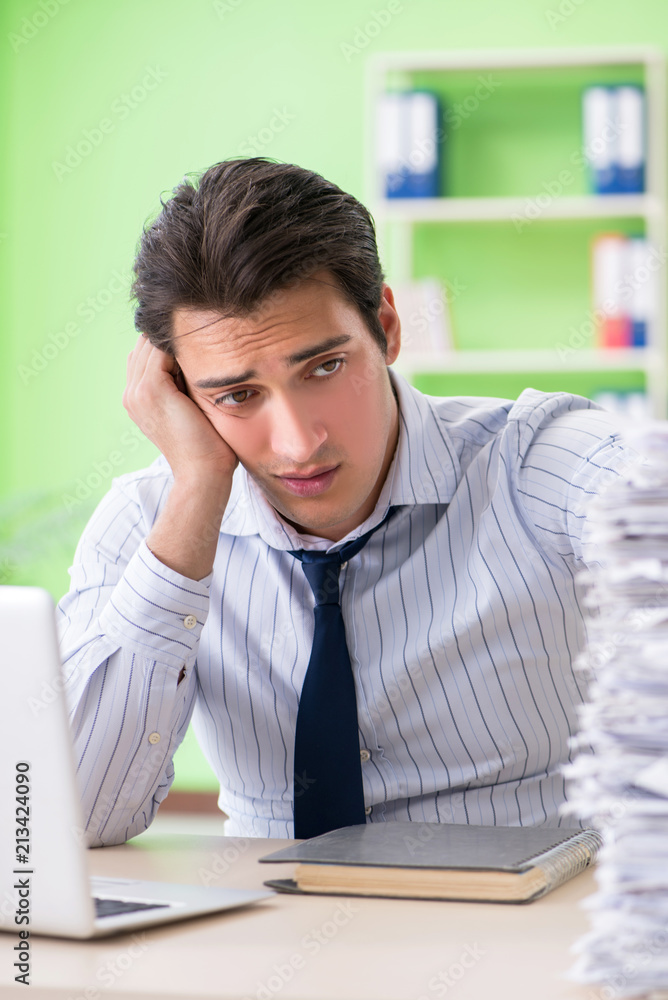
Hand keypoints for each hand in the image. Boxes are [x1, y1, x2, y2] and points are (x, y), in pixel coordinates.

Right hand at [123, 335, 238, 485]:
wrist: (203, 473)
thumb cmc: (206, 447)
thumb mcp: (190, 409)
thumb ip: (184, 385)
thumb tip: (199, 358)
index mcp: (137, 400)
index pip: (145, 355)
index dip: (169, 345)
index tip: (199, 340)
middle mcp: (131, 394)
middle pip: (145, 345)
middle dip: (171, 337)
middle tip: (205, 333)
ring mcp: (137, 392)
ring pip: (151, 344)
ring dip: (178, 339)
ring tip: (207, 338)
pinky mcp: (151, 389)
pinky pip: (160, 350)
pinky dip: (180, 344)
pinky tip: (205, 347)